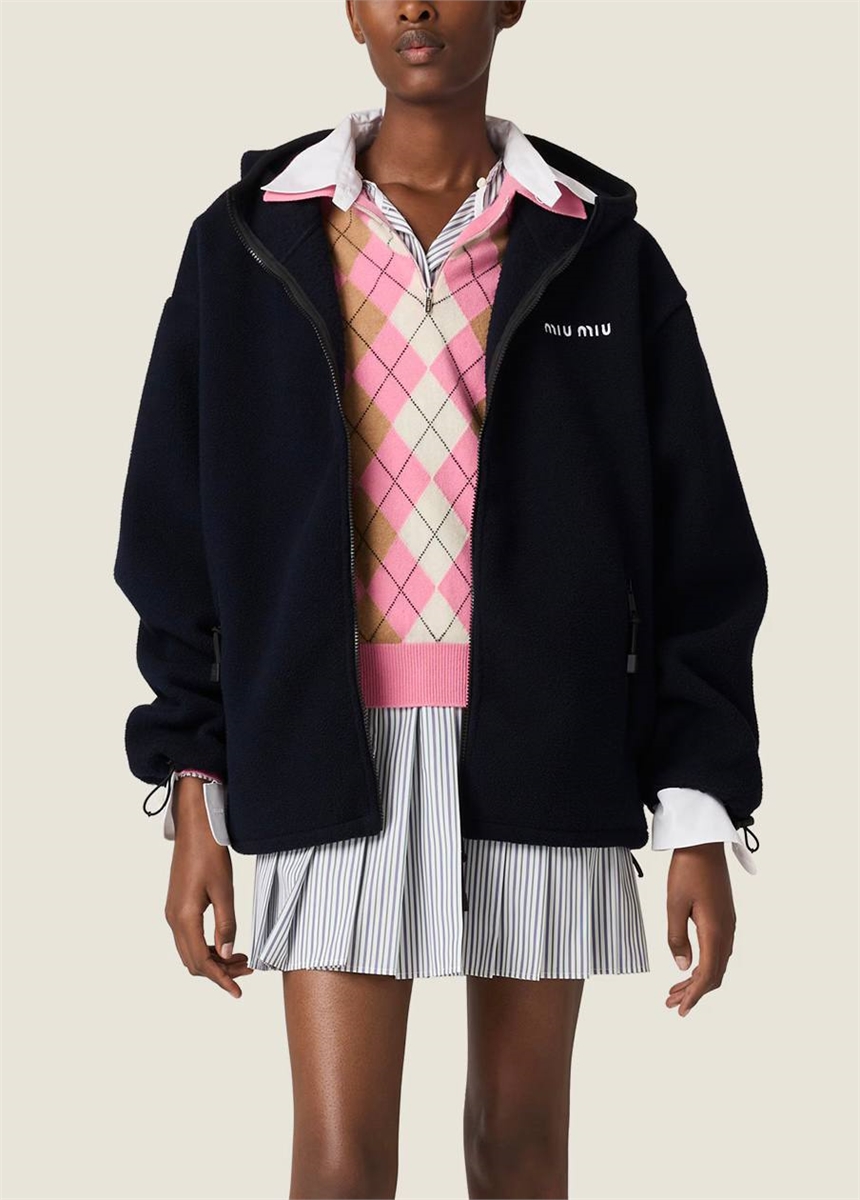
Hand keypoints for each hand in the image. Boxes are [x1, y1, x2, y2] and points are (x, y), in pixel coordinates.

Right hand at [164, 777, 253, 997]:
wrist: (195, 827)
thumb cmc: (210, 854)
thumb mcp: (224, 890)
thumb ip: (226, 924)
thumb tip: (227, 955)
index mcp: (184, 917)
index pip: (201, 962)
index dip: (221, 979)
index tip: (238, 992)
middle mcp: (173, 919)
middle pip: (194, 961)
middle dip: (220, 971)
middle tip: (248, 970)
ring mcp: (173, 913)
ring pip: (191, 951)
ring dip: (215, 960)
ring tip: (242, 959)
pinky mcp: (177, 906)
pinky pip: (189, 938)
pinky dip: (207, 947)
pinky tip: (226, 944)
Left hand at [664, 843, 735, 1016]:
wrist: (704, 843)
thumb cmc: (687, 870)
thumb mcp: (674, 904)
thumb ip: (676, 937)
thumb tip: (682, 967)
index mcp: (715, 931)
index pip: (708, 975)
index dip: (694, 995)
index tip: (680, 1009)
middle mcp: (727, 931)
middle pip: (715, 973)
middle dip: (694, 992)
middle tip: (671, 1003)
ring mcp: (728, 924)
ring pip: (717, 963)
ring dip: (698, 979)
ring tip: (675, 990)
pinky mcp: (725, 917)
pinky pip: (718, 950)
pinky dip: (704, 964)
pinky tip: (689, 966)